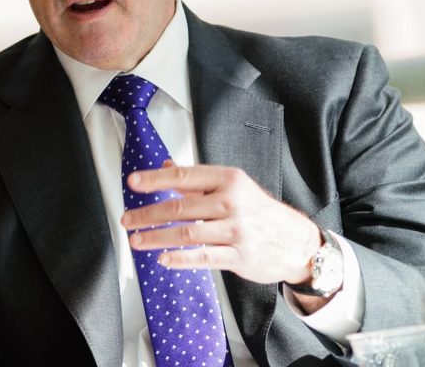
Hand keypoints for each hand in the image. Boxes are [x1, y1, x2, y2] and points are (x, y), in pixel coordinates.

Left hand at [120, 162, 321, 285]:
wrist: (297, 241)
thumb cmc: (260, 212)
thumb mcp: (234, 187)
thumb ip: (198, 181)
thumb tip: (166, 167)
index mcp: (229, 180)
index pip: (185, 176)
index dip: (156, 179)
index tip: (134, 182)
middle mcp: (233, 202)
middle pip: (181, 207)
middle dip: (148, 214)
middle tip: (127, 219)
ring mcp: (237, 230)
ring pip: (188, 233)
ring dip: (157, 237)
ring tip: (137, 240)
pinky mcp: (240, 255)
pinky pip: (204, 257)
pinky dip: (180, 258)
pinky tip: (163, 258)